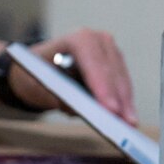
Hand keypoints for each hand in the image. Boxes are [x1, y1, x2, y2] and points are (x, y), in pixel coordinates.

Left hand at [0, 27, 137, 124]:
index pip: (93, 62)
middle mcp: (98, 40)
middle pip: (112, 72)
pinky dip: (125, 101)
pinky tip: (128, 117)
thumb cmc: (34, 74)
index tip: (109, 109)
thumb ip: (52, 96)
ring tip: (129, 124)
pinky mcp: (116, 63)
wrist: (39, 65)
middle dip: (118, 98)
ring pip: (122, 79)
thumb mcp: (34, 86)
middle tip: (123, 122)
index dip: (102, 86)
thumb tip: (75, 109)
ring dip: (126, 102)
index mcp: (76, 39)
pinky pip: (123, 84)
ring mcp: (110, 51)